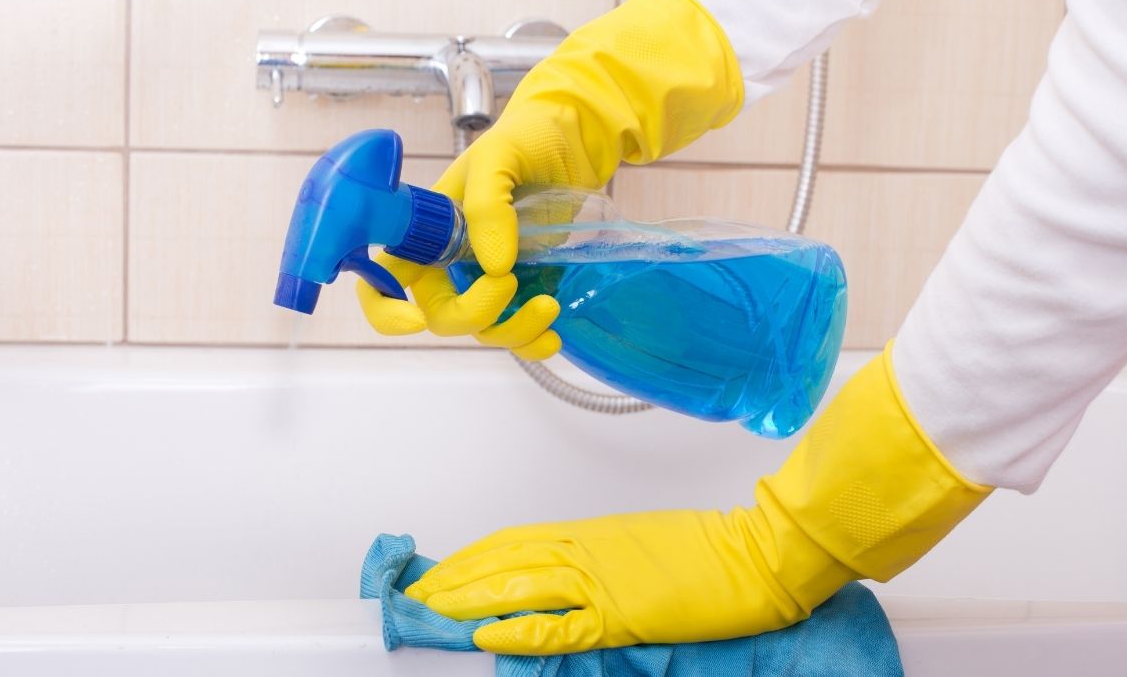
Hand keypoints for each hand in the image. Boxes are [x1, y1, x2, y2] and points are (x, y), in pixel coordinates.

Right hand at [356, 0, 744, 357]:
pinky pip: (517, 334)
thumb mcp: (500, 157)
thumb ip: (487, 205)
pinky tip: (553, 336)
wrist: (575, 142)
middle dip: (474, 314)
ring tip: (551, 305)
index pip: (384, 278)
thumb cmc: (526, 139)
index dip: (385, 309)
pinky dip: (532, 343)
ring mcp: (487, 280)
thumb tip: (494, 266)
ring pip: (483, 330)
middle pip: (441, 315)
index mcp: (428, 231)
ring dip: (513, 330)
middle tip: (511, 282)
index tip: (414, 320)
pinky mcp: (524, 290)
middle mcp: (450, 261)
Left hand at [406, 345, 992, 654]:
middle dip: (451, 581)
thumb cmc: (708, 550)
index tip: (434, 574)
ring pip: (516, 588)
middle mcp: (584, 549)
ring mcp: (601, 580)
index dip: (467, 561)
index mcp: (588, 533)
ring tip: (426, 613)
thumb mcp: (640, 547)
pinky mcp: (624, 613)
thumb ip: (595, 563)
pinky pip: (561, 624)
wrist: (760, 551)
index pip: (510, 544)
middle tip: (409, 596)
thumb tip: (557, 582)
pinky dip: (520, 629)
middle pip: (501, 564)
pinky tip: (486, 635)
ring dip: (467, 601)